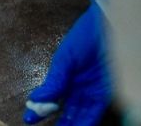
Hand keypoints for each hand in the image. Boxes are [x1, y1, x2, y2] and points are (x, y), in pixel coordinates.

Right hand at [23, 3, 110, 125]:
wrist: (111, 24)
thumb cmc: (86, 36)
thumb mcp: (66, 58)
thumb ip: (55, 80)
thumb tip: (37, 98)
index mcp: (66, 78)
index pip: (51, 100)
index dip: (40, 110)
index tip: (29, 119)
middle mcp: (80, 88)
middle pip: (68, 112)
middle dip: (59, 124)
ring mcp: (95, 92)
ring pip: (82, 116)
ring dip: (73, 125)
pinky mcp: (109, 93)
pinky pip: (97, 113)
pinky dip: (87, 122)